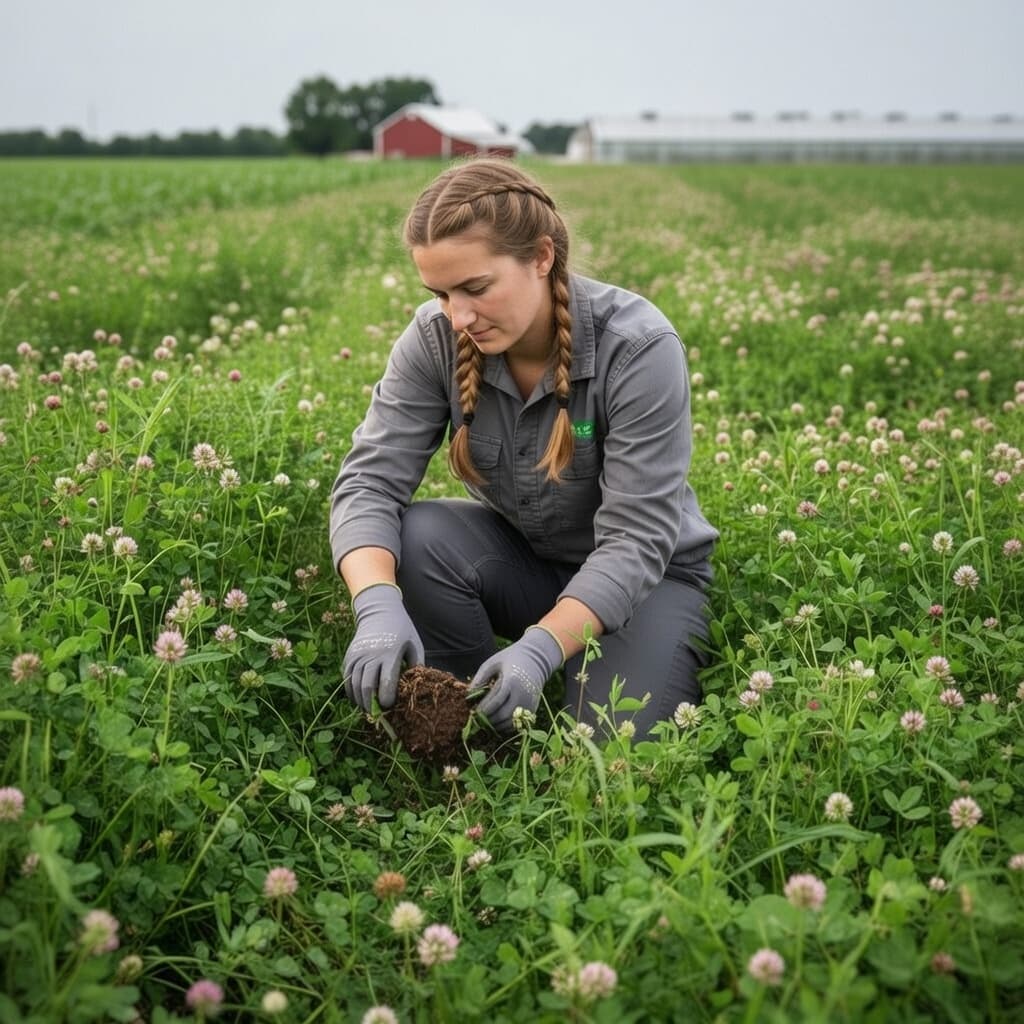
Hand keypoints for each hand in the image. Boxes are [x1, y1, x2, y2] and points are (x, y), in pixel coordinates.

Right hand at [343, 583, 423, 711]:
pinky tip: (359, 698)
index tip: (390, 706)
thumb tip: (416, 689)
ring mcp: (358, 655)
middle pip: (367, 687)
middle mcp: (371, 655)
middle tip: (377, 714)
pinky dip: (351, 691)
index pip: (386, 682)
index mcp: (390, 653)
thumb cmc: (402, 630)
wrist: (380, 610)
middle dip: (372, 705)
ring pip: (354, 685)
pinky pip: (347, 678)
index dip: (387, 699)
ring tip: (368, 709)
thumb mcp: (414, 644)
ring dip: (360, 701)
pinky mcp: (349, 656)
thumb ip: (416, 666)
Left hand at [470, 626, 563, 731]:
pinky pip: (518, 723)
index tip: (473, 712)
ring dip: (496, 725)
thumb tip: (468, 695)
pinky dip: (506, 726)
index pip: (496, 701)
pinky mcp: (533, 708)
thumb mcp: (493, 662)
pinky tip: (496, 722)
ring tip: (485, 722)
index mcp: (512, 681)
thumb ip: (480, 677)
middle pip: (503, 715)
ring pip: (510, 722)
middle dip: (488, 720)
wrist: (536, 659)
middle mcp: (522, 694)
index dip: (483, 709)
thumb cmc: (511, 658)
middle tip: (477, 720)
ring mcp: (529, 703)